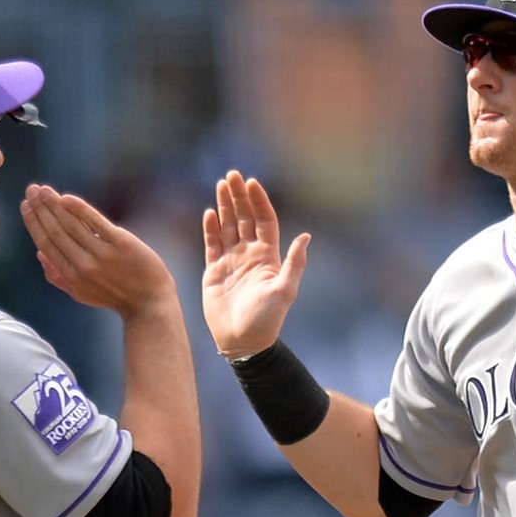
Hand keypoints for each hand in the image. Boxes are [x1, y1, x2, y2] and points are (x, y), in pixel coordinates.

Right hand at [19, 184, 177, 318]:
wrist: (148, 303)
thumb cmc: (114, 296)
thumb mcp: (81, 293)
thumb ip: (58, 276)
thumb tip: (39, 254)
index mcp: (71, 276)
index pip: (46, 244)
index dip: (34, 223)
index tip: (26, 205)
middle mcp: (83, 266)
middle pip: (56, 231)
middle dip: (41, 208)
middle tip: (31, 190)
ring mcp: (102, 254)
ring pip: (72, 224)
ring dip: (55, 204)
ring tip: (44, 189)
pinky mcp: (121, 243)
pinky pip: (96, 222)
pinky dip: (80, 209)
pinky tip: (66, 198)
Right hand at [201, 170, 311, 357]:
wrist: (242, 341)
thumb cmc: (267, 320)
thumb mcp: (285, 291)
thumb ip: (294, 263)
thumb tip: (306, 236)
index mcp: (268, 256)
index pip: (263, 221)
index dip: (258, 201)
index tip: (252, 183)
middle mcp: (250, 254)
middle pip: (245, 218)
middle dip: (239, 196)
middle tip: (232, 175)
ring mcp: (231, 261)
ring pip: (228, 226)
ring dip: (225, 206)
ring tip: (221, 185)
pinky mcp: (214, 271)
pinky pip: (212, 244)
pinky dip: (210, 228)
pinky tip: (209, 213)